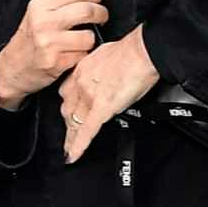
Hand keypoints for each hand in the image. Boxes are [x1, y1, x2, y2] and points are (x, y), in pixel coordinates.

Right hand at [0, 0, 106, 108]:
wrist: (12, 69)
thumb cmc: (28, 41)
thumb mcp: (41, 13)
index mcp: (39, 6)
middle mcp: (43, 22)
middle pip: (87, 10)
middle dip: (101, 14)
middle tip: (101, 17)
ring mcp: (49, 43)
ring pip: (89, 36)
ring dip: (90, 39)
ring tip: (82, 39)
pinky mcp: (56, 62)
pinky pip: (83, 55)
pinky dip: (83, 55)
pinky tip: (73, 53)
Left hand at [60, 26, 160, 162]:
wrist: (141, 51)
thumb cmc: (130, 51)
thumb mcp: (105, 56)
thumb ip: (99, 71)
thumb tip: (103, 77)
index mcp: (82, 70)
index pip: (66, 93)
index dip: (67, 107)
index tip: (67, 113)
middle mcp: (82, 84)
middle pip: (67, 110)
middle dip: (67, 125)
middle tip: (67, 137)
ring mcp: (90, 97)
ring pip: (74, 122)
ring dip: (70, 138)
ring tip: (69, 151)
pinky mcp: (102, 108)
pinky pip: (86, 131)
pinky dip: (78, 145)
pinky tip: (73, 155)